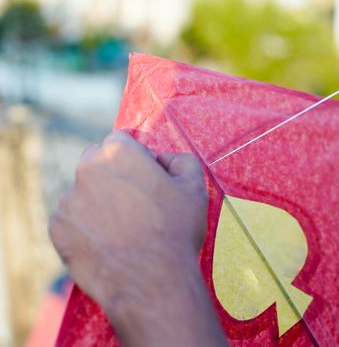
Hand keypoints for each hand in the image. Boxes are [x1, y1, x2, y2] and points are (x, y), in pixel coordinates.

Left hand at [49, 132, 225, 345]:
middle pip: (96, 163)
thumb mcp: (195, 188)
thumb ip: (181, 160)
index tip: (147, 180)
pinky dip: (85, 228)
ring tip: (123, 229)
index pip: (121, 141)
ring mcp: (68, 201)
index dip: (137, 159)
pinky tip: (108, 244)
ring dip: (98, 202)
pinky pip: (72, 221)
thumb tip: (164, 159)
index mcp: (118, 152)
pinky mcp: (57, 229)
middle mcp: (86, 170)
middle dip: (112, 176)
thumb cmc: (175, 231)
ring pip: (83, 193)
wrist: (151, 282)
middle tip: (135, 204)